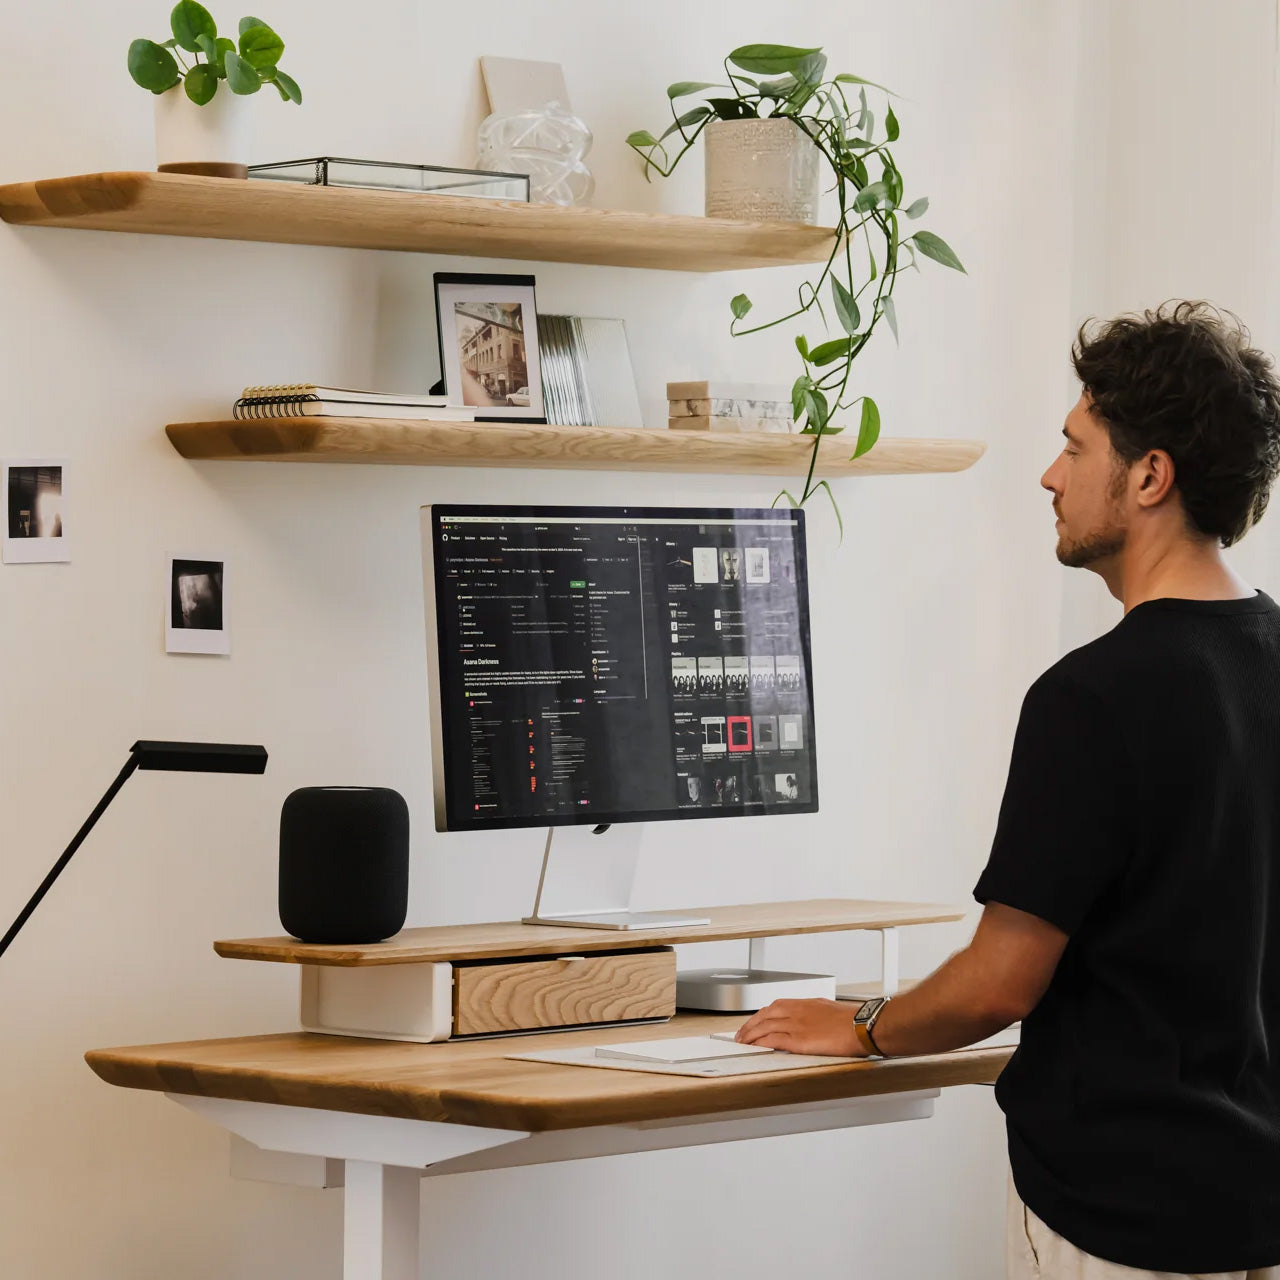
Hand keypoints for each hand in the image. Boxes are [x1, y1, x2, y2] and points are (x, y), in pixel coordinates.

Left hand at [734, 998, 869, 1056]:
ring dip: (750, 1034)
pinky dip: (760, 1042)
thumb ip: (813, 1014)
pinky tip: (753, 1046)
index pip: (775, 1006)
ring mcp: (797, 1025)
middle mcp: (797, 1011)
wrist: (862, 1026)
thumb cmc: (852, 1020)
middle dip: (750, 1024)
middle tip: (741, 1033)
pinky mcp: (799, 1040)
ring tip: (742, 1042)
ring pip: (765, 1026)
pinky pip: (773, 1040)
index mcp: (805, 1003)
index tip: (754, 1021)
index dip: (761, 1014)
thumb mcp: (828, 1010)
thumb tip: (808, 1023)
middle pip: (765, 1014)